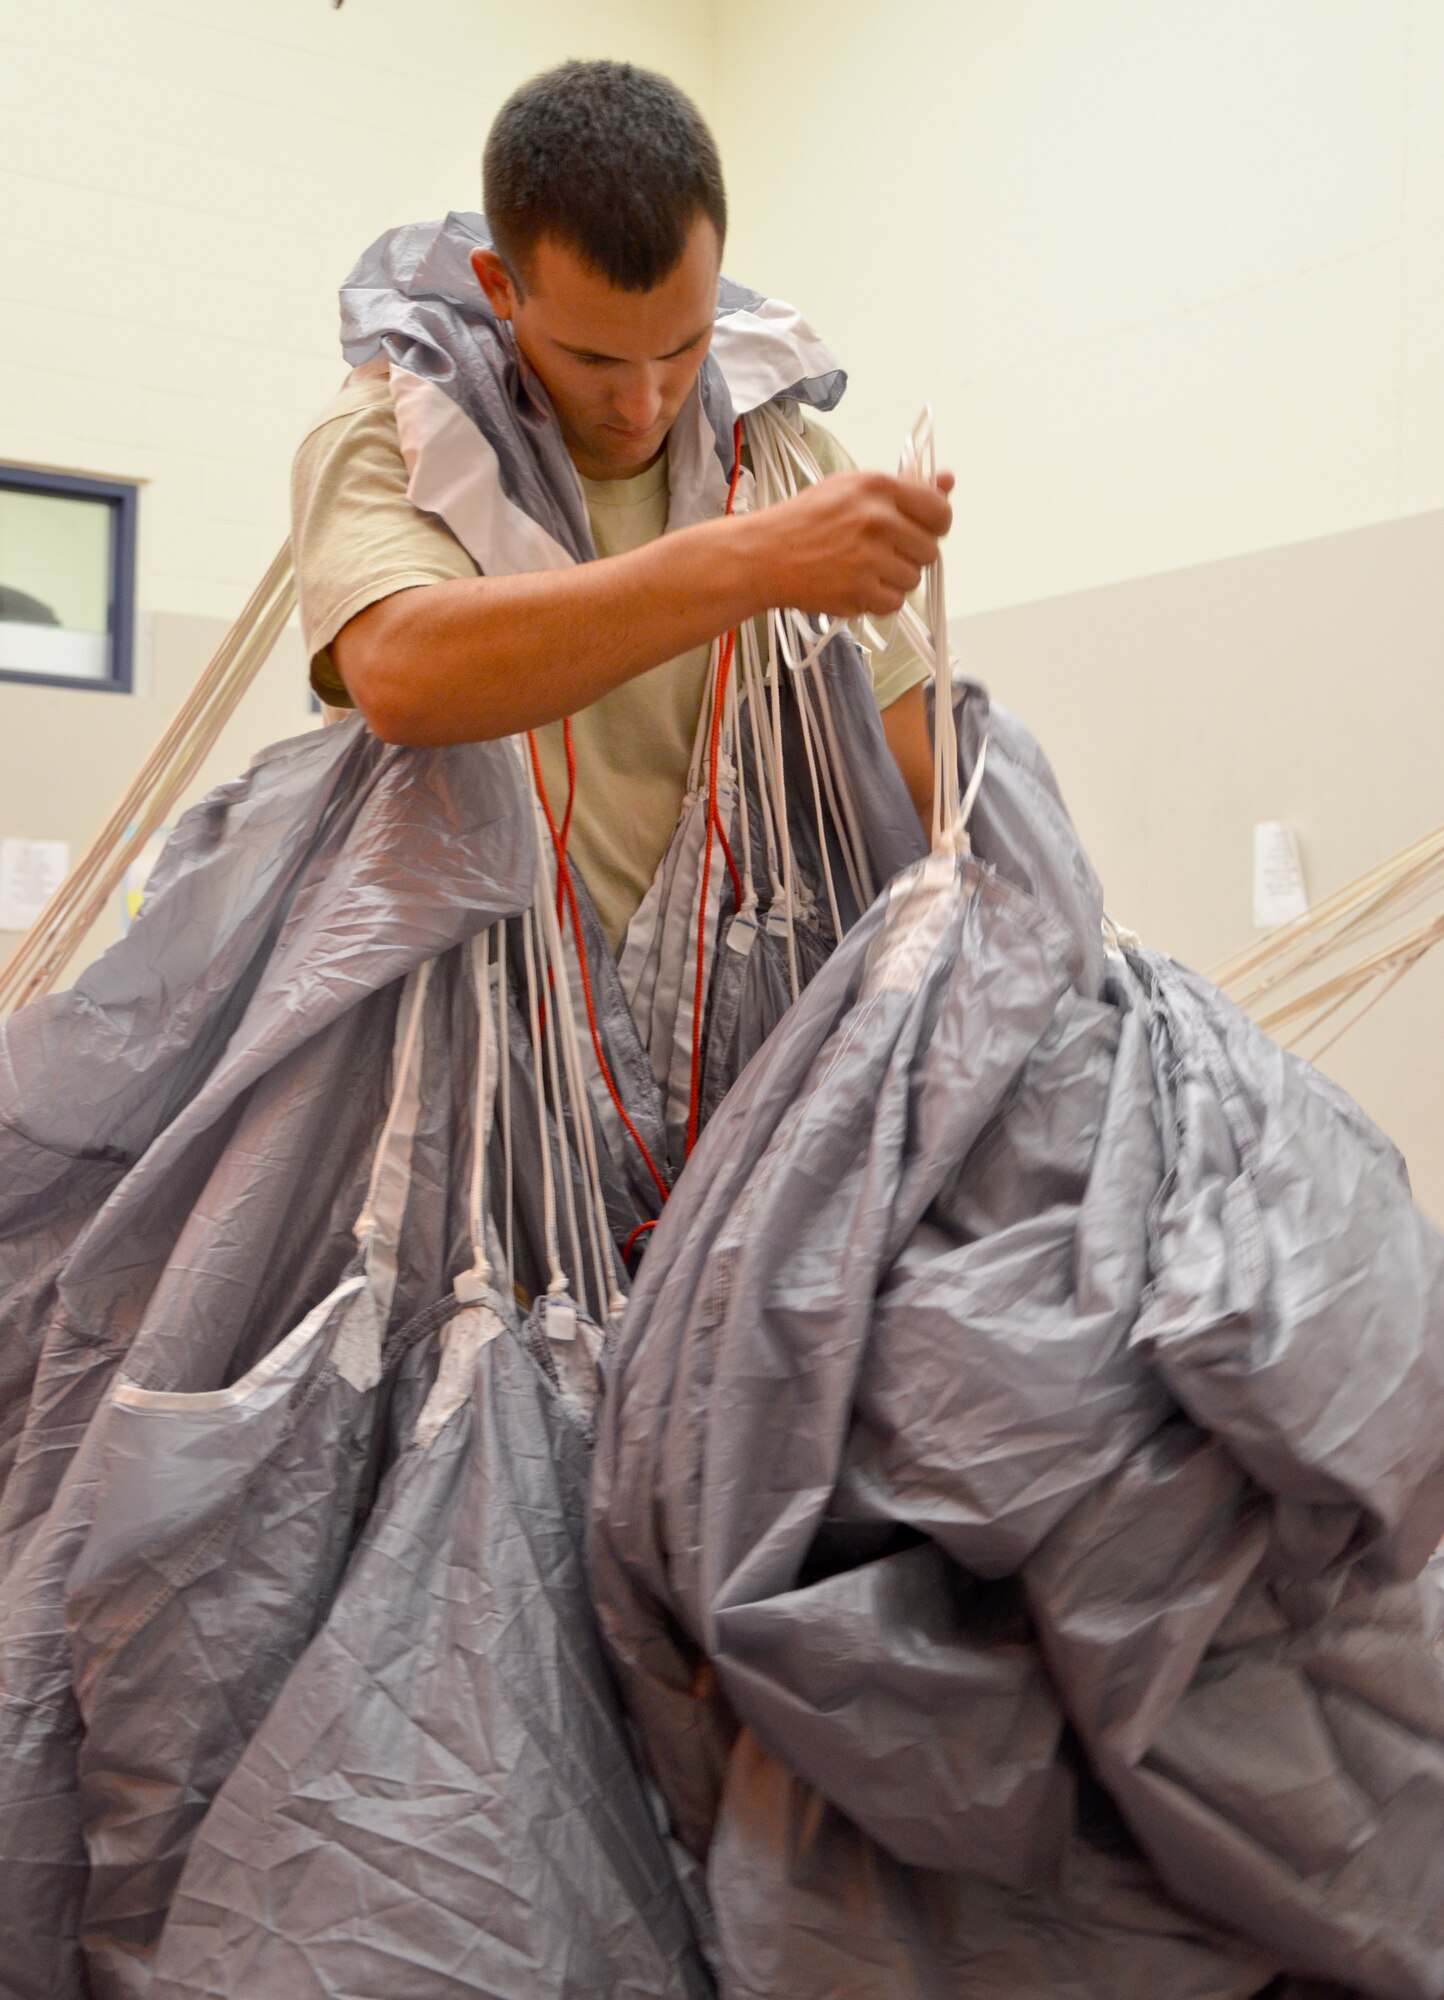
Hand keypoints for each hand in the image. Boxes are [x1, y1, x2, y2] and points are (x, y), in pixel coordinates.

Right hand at [747, 467, 953, 618]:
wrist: (764, 555)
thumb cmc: (807, 520)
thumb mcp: (852, 489)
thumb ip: (905, 488)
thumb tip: (949, 481)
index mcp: (878, 487)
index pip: (939, 511)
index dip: (935, 525)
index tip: (921, 531)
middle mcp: (877, 520)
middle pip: (930, 550)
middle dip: (910, 555)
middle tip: (881, 552)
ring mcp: (870, 558)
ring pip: (913, 579)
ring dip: (894, 579)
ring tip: (863, 569)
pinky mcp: (860, 591)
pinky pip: (894, 603)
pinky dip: (878, 600)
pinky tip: (856, 585)